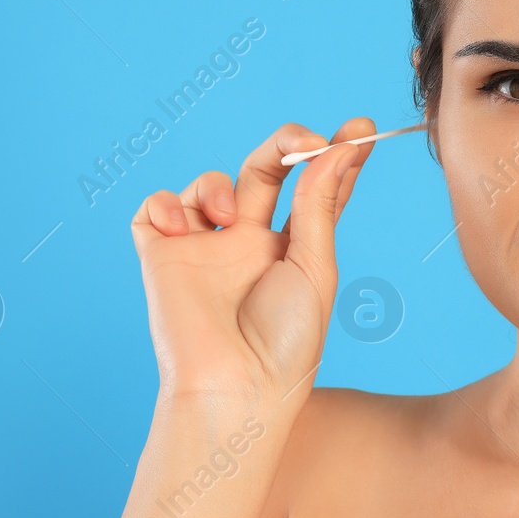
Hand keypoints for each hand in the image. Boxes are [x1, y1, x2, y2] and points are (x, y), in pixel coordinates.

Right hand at [129, 119, 377, 406]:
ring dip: (220, 184)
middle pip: (265, 170)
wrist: (235, 388)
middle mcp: (247, 243)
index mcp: (291, 249)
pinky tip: (184, 228)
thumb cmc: (285, 341)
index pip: (315, 189)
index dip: (337, 158)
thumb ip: (319, 204)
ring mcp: (204, 248)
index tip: (362, 129)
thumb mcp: (314, 266)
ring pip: (211, 184)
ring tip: (229, 217)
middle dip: (287, 145)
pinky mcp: (162, 257)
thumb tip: (338, 149)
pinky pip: (155, 208)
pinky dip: (167, 205)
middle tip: (308, 140)